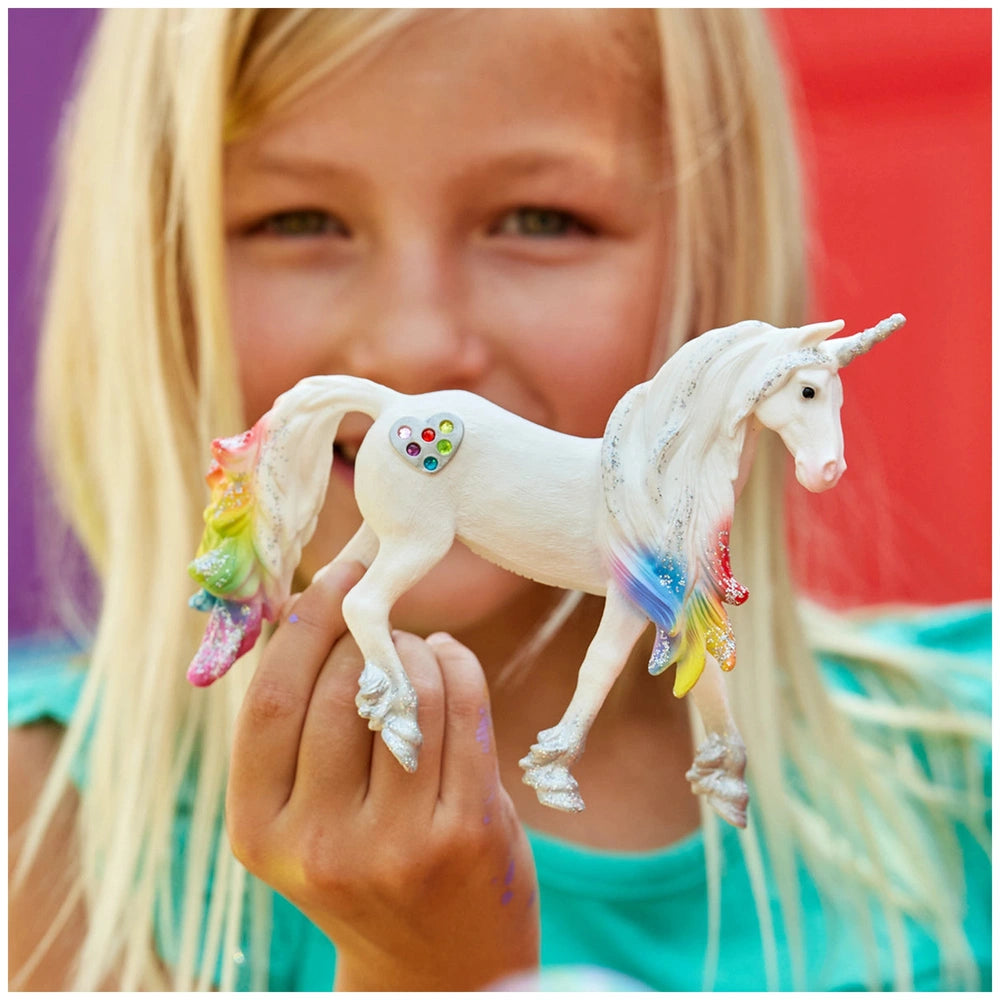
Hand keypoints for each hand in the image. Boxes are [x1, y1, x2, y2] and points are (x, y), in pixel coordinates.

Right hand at [226, 561, 539, 990]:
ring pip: (410, 689)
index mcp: (261, 831)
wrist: (439, 962)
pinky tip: (450, 660)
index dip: (305, 624)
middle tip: (384, 621)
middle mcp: (320, 844)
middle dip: (369, 632)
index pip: (272, 700)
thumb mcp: (302, 818)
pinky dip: (458, 663)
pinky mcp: (468, 832)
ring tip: (420, 649)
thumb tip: (305, 607)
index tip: (335, 574)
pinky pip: (464, 707)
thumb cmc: (365, 866)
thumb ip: (295, 730)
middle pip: (342, 688)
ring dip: (418, 647)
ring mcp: (398, 843)